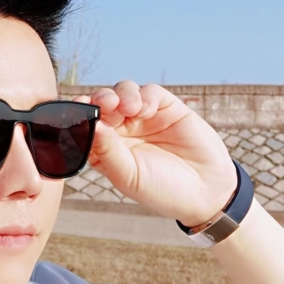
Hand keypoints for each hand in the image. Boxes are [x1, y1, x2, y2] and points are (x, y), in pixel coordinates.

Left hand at [76, 82, 237, 224]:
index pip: (86, 126)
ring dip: (121, 95)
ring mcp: (144, 118)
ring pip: (123, 93)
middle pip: (102, 104)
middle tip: (104, 105)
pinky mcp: (166, 108)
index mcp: (106, 149)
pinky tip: (146, 109)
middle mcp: (122, 130)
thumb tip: (90, 126)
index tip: (76, 110)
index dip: (79, 115)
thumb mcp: (129, 176)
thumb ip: (108, 152)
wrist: (206, 191)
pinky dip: (144, 96)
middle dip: (99, 100)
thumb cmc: (163, 190)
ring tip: (127, 107)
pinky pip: (150, 92)